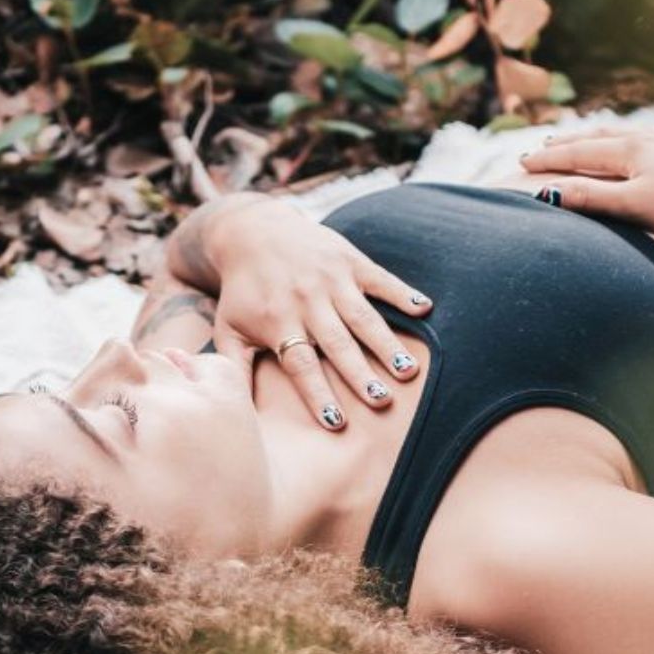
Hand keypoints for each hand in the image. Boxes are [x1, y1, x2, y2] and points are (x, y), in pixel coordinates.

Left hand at [203, 196, 432, 430]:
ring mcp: (330, 280)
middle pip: (336, 344)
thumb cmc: (242, 292)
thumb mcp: (229, 330)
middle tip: (381, 401)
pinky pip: (379, 278)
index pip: (300, 365)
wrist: (252, 232)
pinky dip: (402, 292)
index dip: (318, 393)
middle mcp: (306, 302)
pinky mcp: (349, 260)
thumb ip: (234, 369)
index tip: (337, 422)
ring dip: (386, 344)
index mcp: (278, 323)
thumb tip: (234, 411)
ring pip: (363, 317)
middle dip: (360, 374)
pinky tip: (424, 308)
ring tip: (409, 371)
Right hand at [521, 126, 653, 241]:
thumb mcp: (634, 206)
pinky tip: (639, 141)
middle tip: (541, 147)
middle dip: (567, 144)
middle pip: (599, 138)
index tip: (522, 162)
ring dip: (597, 138)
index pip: (579, 153)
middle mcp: (651, 139)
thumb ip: (593, 197)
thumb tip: (550, 191)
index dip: (549, 160)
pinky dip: (629, 140)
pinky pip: (651, 138)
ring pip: (626, 135)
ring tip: (581, 139)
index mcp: (631, 152)